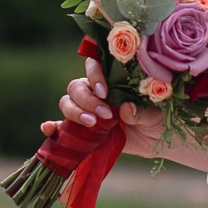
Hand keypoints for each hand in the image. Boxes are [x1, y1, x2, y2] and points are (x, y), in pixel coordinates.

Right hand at [45, 57, 162, 157]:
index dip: (94, 76)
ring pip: (67, 103)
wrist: (158, 141)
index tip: (104, 92)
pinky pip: (62, 126)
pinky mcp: (82, 130)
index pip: (93, 66)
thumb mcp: (157, 114)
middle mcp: (96, 92)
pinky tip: (48, 129)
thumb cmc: (159, 119)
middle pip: (76, 87)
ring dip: (74, 112)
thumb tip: (126, 109)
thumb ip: (142, 112)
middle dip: (86, 100)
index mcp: (112, 79)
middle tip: (104, 115)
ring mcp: (87, 111)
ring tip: (92, 125)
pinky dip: (52, 126)